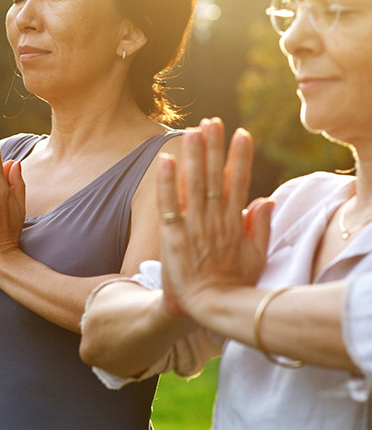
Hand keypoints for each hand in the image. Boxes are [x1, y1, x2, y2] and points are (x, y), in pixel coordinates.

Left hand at [157, 118, 273, 315]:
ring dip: (193, 156)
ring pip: (193, 184)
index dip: (239, 157)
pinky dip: (168, 183)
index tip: (241, 133)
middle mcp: (215, 219)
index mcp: (234, 222)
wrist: (210, 308)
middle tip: (212, 121)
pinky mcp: (173, 236)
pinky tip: (165, 161)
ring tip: (191, 130)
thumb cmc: (234, 284)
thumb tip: (264, 198)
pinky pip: (169, 205)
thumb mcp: (256, 255)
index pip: (238, 182)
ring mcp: (194, 227)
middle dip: (213, 147)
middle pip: (214, 176)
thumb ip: (260, 226)